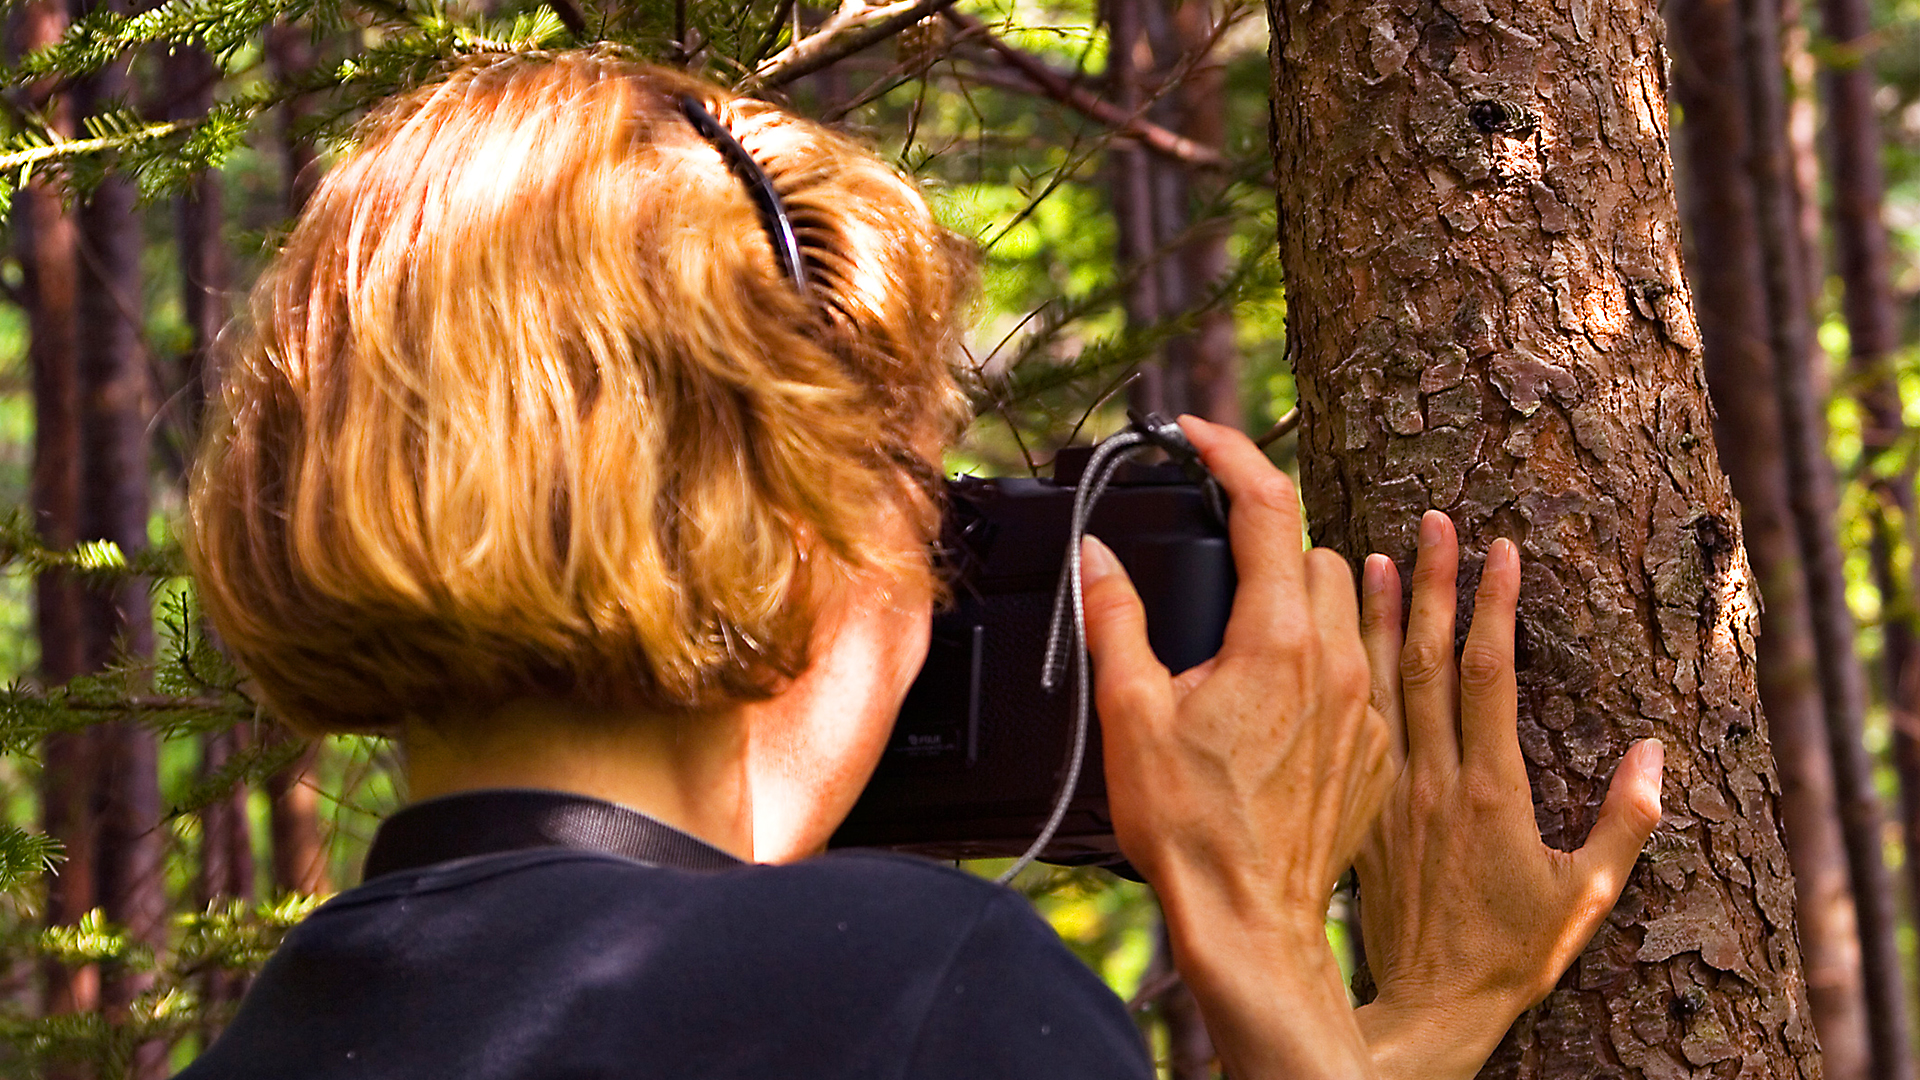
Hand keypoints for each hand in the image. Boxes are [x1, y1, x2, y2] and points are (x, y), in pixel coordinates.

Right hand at [1082, 415, 1391, 1079]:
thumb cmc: (1191, 828)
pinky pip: (1362, 669)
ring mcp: (1368, 706)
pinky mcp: (1379, 749)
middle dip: (1263, 541)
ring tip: (1246, 635)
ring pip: (1348, 607)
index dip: (1231, 452)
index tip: (1197, 435)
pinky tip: (1280, 701)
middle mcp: (1339, 660)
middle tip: (1210, 568)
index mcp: (1278, 639)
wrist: (1251, 923)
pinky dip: (1325, 658)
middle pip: (1314, 551)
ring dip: (1301, 597)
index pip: (1267, 505)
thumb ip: (1117, 620)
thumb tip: (1098, 555)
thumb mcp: (1132, 715)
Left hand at [1353, 512, 1662, 1079]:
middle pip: (1428, 662)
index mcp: (1491, 791)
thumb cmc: (1514, 954)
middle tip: (1434, 522)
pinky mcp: (1358, 808)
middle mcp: (1433, 779)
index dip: (1492, 606)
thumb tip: (1656, 752)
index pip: (1490, 675)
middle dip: (1432, 585)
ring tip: (1370, 555)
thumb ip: (1626, 822)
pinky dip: (1342, 673)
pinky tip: (1334, 637)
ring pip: (1378, 686)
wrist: (1429, 1005)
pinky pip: (1350, 727)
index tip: (1498, 548)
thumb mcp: (1589, 895)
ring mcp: (1389, 792)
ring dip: (1375, 617)